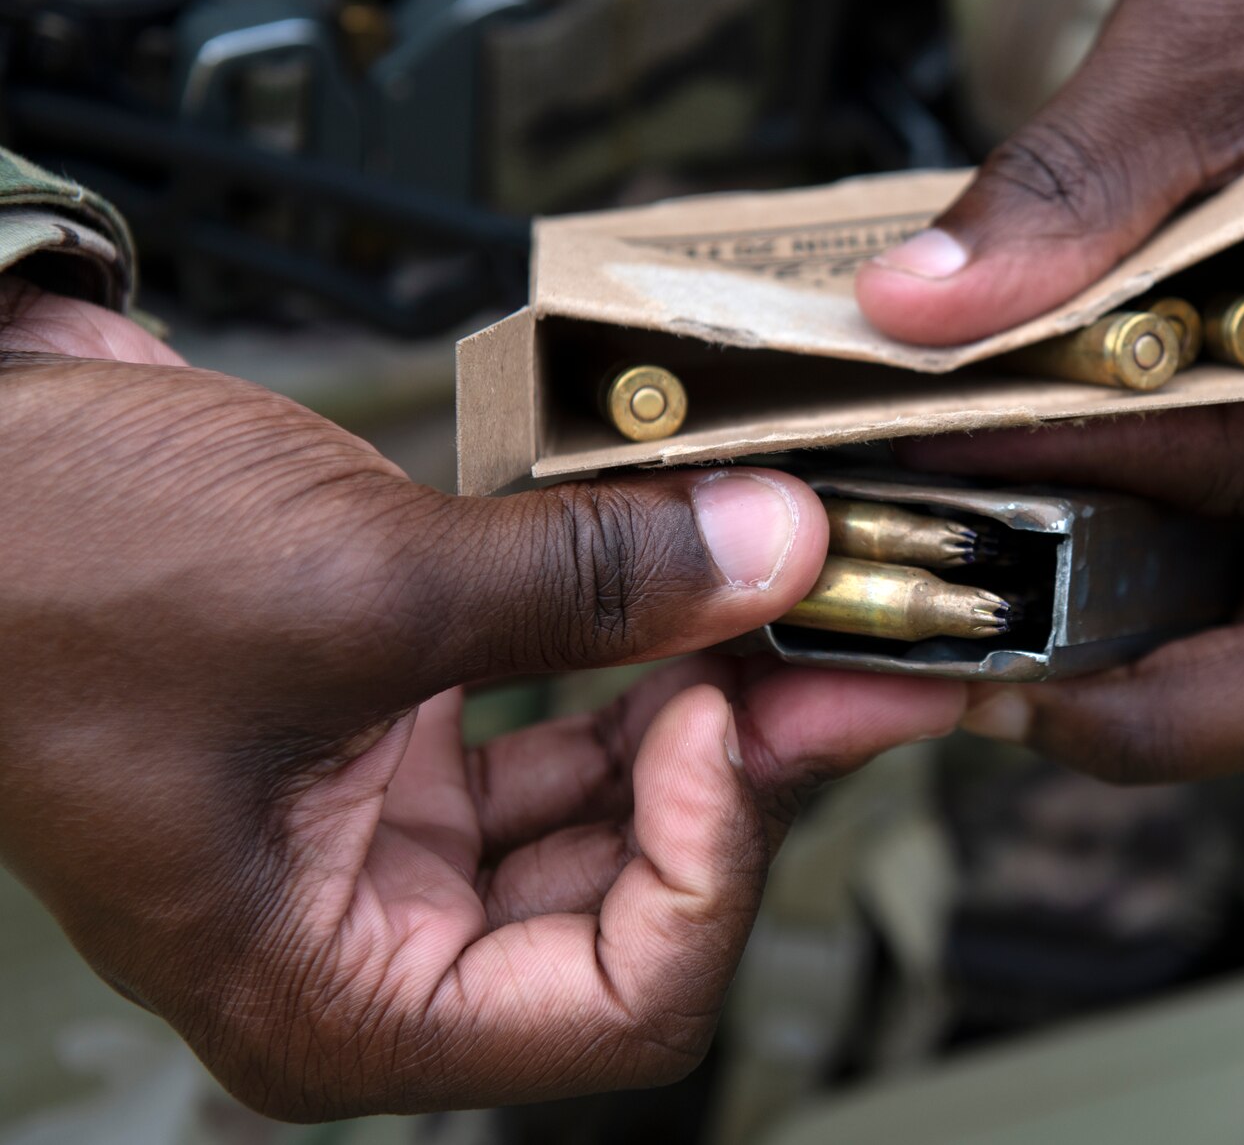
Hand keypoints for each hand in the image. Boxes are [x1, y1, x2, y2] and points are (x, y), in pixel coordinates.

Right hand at [0, 276, 963, 1117]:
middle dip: (749, 778)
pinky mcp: (395, 734)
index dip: (713, 864)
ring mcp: (385, 834)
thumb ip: (590, 585)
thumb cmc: (42, 575)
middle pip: (637, 901)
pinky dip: (633, 663)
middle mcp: (367, 936)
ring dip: (707, 711)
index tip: (735, 715)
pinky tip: (694, 592)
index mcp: (334, 994)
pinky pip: (559, 728)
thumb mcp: (356, 590)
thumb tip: (771, 557)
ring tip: (790, 615)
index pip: (621, 1004)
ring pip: (610, 811)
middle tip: (844, 657)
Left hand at [853, 0, 1243, 779]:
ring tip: (1002, 663)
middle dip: (1156, 711)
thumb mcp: (1196, 50)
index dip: (1077, 482)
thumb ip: (1064, 194)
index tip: (928, 479)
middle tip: (990, 702)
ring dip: (1163, 681)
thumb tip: (917, 316)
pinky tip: (1064, 592)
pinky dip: (1183, 614)